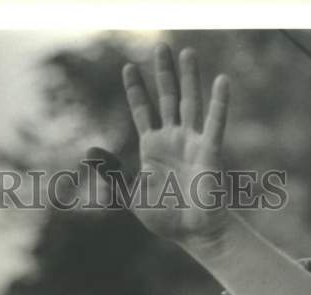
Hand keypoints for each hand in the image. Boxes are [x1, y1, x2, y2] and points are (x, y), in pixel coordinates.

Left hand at [90, 45, 231, 251]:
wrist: (192, 233)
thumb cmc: (164, 216)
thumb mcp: (130, 195)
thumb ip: (111, 174)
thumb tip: (89, 152)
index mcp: (153, 147)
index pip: (142, 110)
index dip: (135, 90)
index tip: (127, 67)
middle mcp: (174, 139)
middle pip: (167, 98)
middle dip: (163, 73)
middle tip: (161, 45)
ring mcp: (193, 142)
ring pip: (189, 103)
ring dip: (189, 78)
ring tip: (187, 52)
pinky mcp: (210, 152)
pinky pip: (215, 123)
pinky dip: (219, 103)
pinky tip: (221, 81)